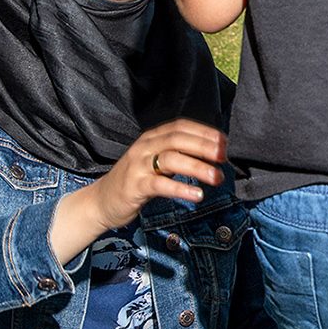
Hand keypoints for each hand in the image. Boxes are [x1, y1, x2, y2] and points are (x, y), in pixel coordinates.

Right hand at [80, 120, 227, 231]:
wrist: (102, 201)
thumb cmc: (136, 180)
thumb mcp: (157, 162)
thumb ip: (179, 155)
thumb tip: (212, 154)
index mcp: (152, 138)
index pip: (181, 126)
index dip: (204, 132)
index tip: (225, 141)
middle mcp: (144, 147)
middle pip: (178, 140)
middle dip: (204, 146)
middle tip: (224, 156)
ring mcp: (138, 166)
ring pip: (171, 159)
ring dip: (197, 167)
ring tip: (217, 177)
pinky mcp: (134, 186)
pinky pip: (160, 185)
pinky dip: (180, 189)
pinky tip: (197, 195)